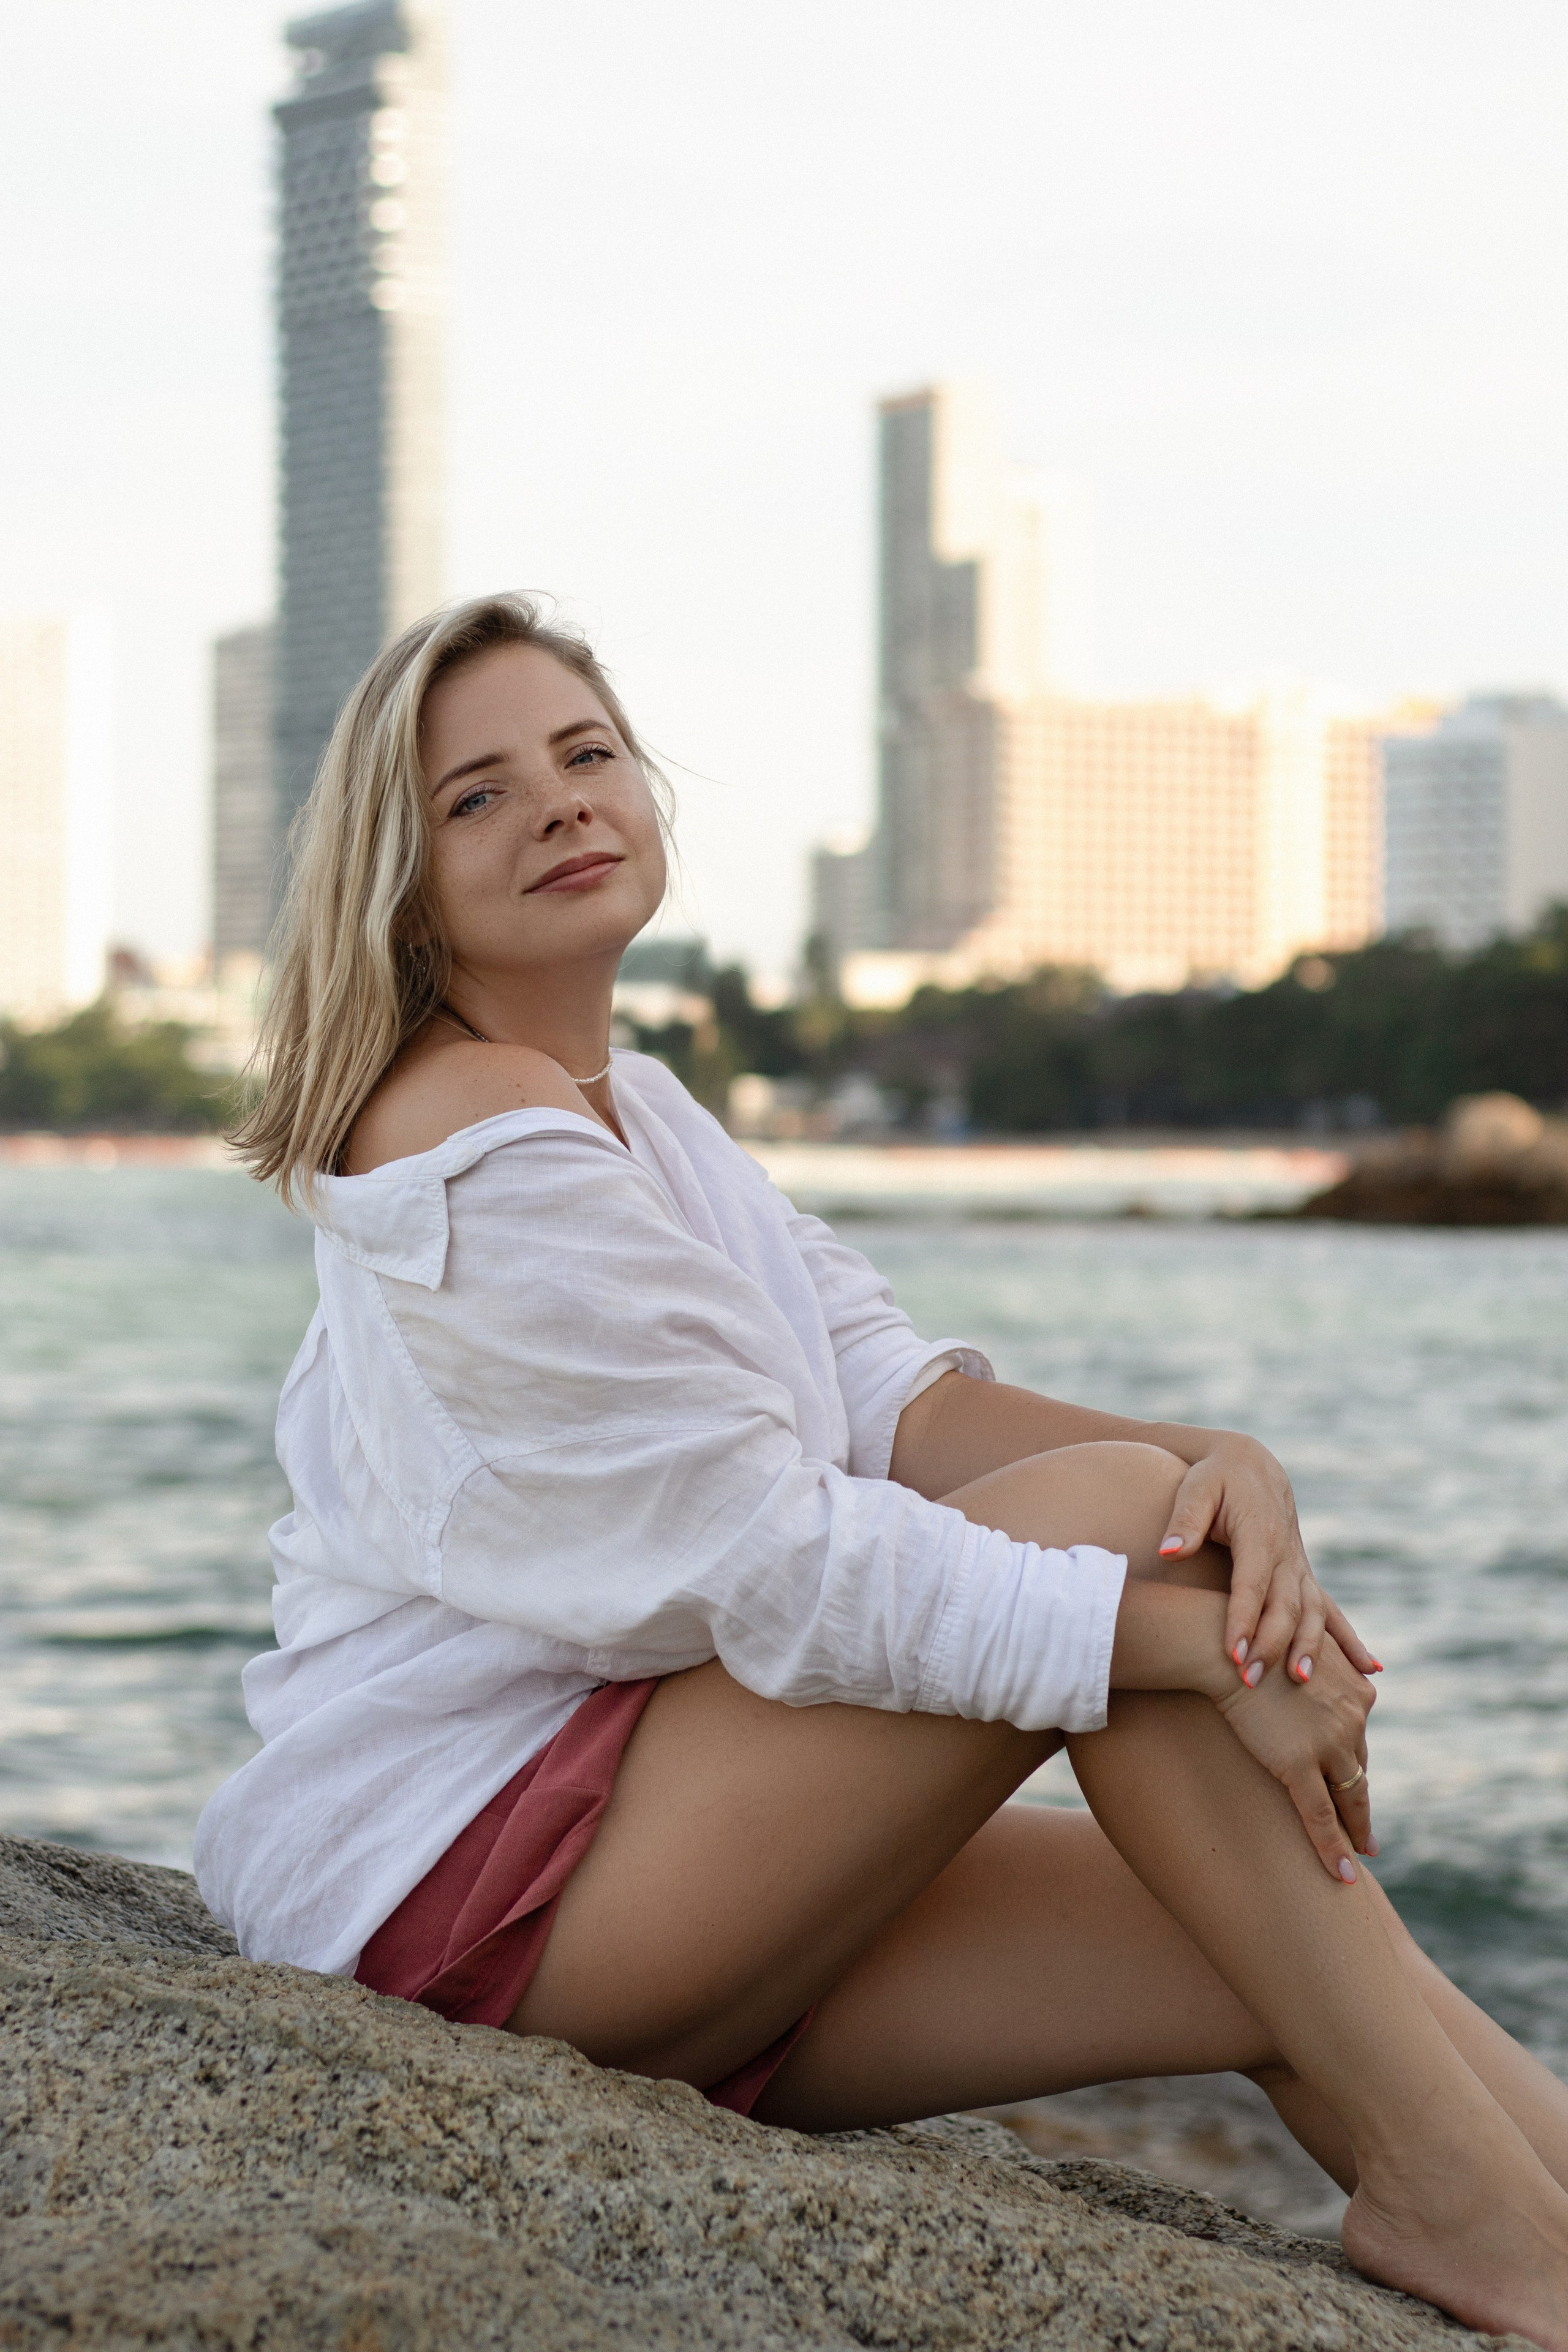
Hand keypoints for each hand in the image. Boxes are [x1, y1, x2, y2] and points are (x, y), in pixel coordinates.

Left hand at [1155, 1432, 1381, 1689]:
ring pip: (1313, 1612)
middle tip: (1249, 1680)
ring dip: (1309, 1648)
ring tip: (1300, 1682)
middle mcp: (1286, 1553)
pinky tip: (1369, 1670)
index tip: (1232, 1654)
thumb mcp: (1195, 1489)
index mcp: (1261, 1533)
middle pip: (1284, 1605)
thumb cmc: (1214, 1478)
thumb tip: (1168, 1552)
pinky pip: (1330, 1610)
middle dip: (1270, 1645)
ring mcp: (1299, 1566)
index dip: (1243, 1619)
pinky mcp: (1303, 1575)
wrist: (1249, 1464)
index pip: (1252, 1583)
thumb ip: (1184, 1520)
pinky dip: (1350, 1640)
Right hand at [1213, 1633, 1376, 1879]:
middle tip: (1366, 1837)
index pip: (1358, 1740)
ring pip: (1350, 1797)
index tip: (1356, 1786)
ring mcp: (1329, 1743)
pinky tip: (1343, 1875)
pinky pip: (1322, 1816)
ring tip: (1360, 1854)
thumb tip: (1318, 1677)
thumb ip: (1320, 1666)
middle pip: (1359, 1769)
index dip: (1355, 1766)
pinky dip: (1334, 1848)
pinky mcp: (1299, 1764)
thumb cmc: (1251, 1643)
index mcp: (1356, 1692)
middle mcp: (1353, 1718)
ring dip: (1357, 1829)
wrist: (1223, 1646)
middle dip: (1361, 1802)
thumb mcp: (1300, 1648)